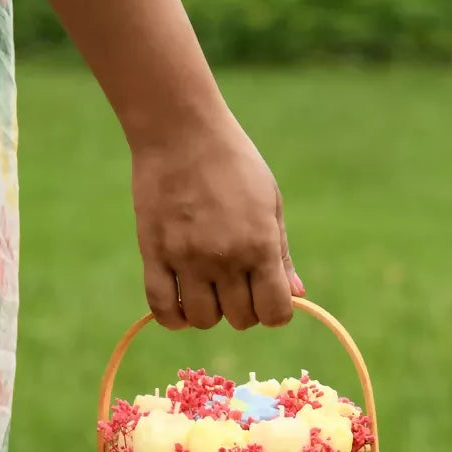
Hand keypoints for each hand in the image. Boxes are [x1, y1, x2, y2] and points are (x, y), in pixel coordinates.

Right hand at [131, 122, 304, 329]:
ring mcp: (187, 259)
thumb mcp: (270, 203)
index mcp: (260, 245)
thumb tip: (297, 295)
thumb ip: (282, 254)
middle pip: (240, 320)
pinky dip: (174, 318)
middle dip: (244, 310)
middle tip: (237, 286)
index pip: (275, 312)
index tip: (268, 297)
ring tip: (208, 290)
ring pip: (204, 320)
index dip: (276, 313)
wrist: (181, 131)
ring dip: (210, 312)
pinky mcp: (154, 254)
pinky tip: (182, 304)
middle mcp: (225, 258)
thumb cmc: (234, 163)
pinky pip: (163, 308)